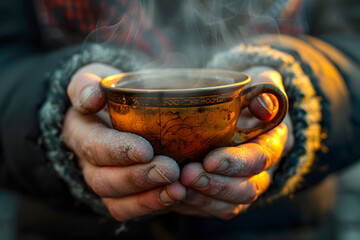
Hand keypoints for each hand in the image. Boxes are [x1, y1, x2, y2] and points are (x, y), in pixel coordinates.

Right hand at [62, 63, 185, 220]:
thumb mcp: (94, 78)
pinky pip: (130, 208)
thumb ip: (87, 85)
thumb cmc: (108, 92)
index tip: (146, 149)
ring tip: (177, 189)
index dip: (117, 151)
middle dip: (137, 178)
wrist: (114, 109)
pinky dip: (152, 205)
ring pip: (116, 201)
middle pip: (104, 180)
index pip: (93, 145)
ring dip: (148, 198)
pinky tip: (176, 195)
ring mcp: (105, 179)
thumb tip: (90, 98)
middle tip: (170, 170)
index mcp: (80, 132)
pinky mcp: (122, 192)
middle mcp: (88, 162)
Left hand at [173, 66, 293, 218]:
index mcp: (271, 144)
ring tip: (176, 187)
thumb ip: (266, 89)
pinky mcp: (221, 196)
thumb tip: (264, 107)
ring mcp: (240, 186)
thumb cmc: (246, 96)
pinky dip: (191, 205)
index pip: (259, 159)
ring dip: (201, 199)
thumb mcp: (262, 82)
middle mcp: (259, 172)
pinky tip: (171, 194)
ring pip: (227, 205)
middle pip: (245, 189)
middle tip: (186, 175)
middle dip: (214, 185)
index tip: (210, 160)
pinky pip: (210, 209)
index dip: (235, 163)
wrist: (238, 112)